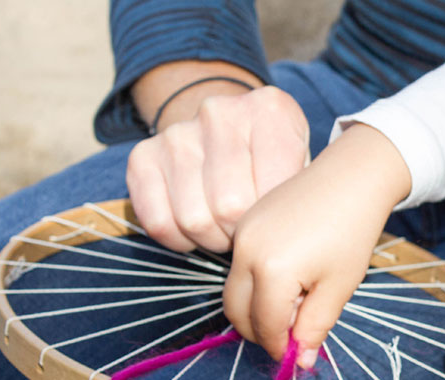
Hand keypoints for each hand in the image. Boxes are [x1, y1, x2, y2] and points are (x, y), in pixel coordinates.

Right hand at [126, 86, 309, 252]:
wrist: (227, 126)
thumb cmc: (273, 158)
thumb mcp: (301, 163)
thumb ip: (302, 192)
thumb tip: (293, 241)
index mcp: (269, 110)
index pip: (273, 189)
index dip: (274, 222)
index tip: (276, 223)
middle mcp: (219, 113)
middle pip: (230, 208)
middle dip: (242, 235)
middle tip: (249, 231)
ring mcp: (177, 133)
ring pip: (194, 220)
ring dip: (212, 240)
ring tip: (226, 229)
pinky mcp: (142, 156)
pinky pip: (159, 222)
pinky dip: (180, 240)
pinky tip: (198, 228)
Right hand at [223, 125, 412, 364]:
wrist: (352, 177)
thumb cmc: (353, 231)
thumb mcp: (339, 286)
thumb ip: (314, 326)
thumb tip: (299, 361)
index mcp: (272, 270)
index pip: (264, 326)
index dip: (281, 347)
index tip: (298, 353)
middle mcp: (246, 251)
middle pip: (236, 311)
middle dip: (261, 330)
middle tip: (295, 330)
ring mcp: (242, 234)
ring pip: (235, 289)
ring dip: (259, 306)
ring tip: (299, 297)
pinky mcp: (245, 222)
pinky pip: (239, 265)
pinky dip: (257, 282)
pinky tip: (292, 274)